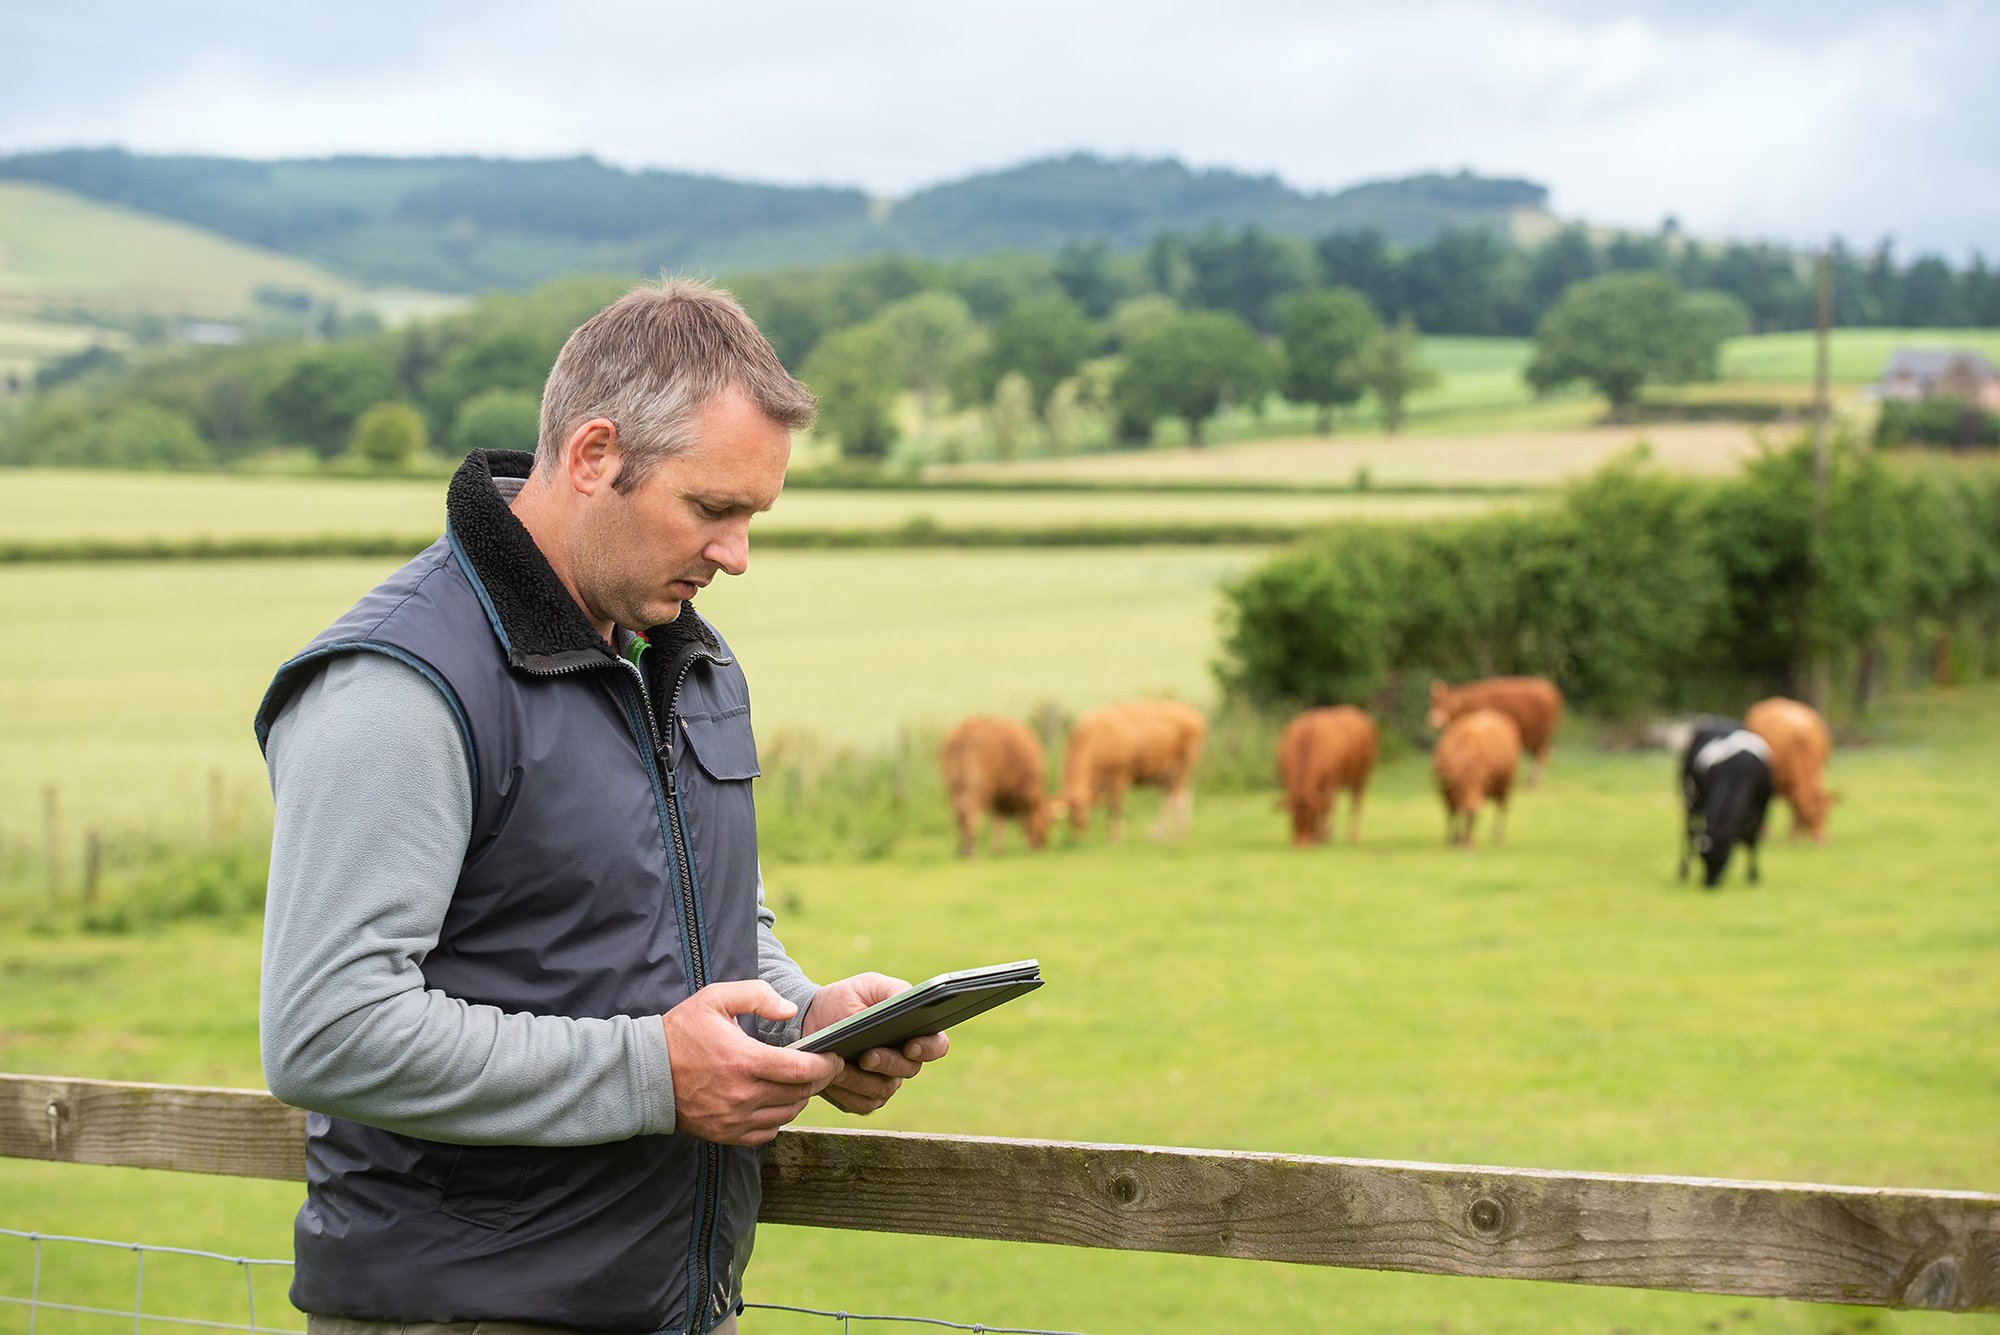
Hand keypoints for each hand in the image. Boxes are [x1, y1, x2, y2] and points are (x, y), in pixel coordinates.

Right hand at [662, 981, 842, 1144]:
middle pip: (800, 1093)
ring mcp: (734, 1119)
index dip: (827, 1065)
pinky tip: (775, 1098)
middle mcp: (743, 1095)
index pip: (802, 1070)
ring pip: (787, 1113)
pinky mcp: (727, 1134)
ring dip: (800, 1097)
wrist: (645, 1073)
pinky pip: (768, 1131)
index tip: (836, 1057)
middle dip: (819, 1079)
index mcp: (744, 1060)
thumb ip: (757, 996)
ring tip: (799, 1080)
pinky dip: (779, 1116)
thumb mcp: (716, 998)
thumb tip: (790, 1011)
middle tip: (825, 1067)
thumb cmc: (682, 1032)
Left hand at [802, 973, 949, 1115]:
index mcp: (912, 1032)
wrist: (810, 1021)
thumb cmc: (844, 999)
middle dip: (887, 1063)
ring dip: (860, 1080)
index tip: (910, 1045)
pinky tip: (831, 1079)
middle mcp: (903, 1061)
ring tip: (839, 1065)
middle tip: (867, 1055)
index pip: (936, 1045)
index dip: (929, 1048)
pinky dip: (845, 1093)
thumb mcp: (869, 985)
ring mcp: (884, 1083)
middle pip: (908, 1070)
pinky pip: (860, 1104)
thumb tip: (911, 1000)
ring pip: (882, 1091)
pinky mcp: (861, 1099)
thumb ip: (894, 991)